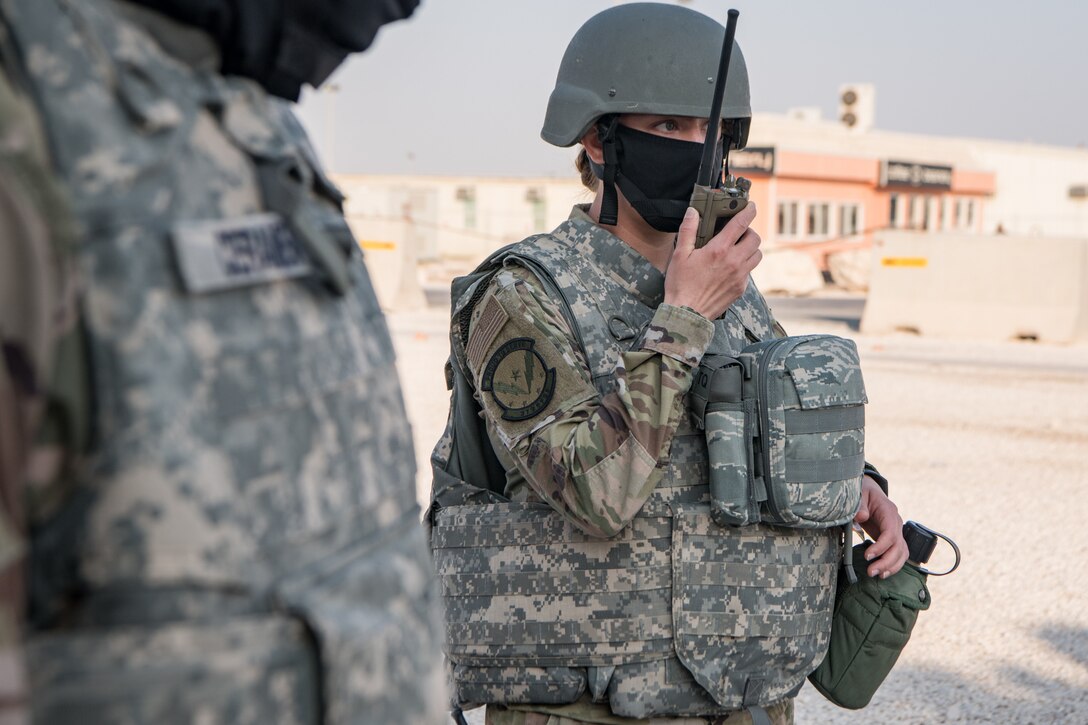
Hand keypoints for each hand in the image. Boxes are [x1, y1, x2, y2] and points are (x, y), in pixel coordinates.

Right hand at [664, 203, 762, 319]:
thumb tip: (693, 212)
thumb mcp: (679, 254)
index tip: (751, 206)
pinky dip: (744, 266)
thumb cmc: (681, 285)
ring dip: (750, 249)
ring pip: (757, 255)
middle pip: (755, 239)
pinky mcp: (740, 289)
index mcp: (719, 250)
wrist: (687, 314)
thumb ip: (688, 230)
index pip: (740, 224)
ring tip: (738, 249)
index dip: (748, 211)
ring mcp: (739, 276)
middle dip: (749, 232)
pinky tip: (731, 268)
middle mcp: (733, 261)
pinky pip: (750, 272)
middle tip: (739, 233)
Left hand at [854, 475, 907, 578]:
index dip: (881, 547)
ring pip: (902, 553)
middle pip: (898, 547)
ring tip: (877, 575)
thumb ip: (859, 505)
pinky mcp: (893, 538)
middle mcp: (896, 523)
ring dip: (891, 566)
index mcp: (889, 511)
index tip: (867, 556)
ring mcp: (896, 531)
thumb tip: (862, 517)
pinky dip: (894, 565)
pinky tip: (884, 573)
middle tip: (870, 571)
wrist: (868, 490)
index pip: (890, 534)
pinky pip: (899, 554)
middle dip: (886, 561)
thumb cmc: (862, 491)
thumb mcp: (859, 493)